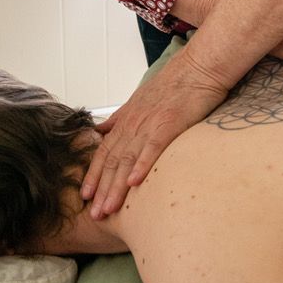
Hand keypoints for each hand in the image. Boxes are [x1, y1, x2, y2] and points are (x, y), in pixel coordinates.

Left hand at [82, 49, 227, 218]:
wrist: (197, 67)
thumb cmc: (173, 84)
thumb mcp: (140, 100)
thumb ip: (120, 118)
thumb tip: (101, 131)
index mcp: (127, 120)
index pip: (104, 152)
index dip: (93, 175)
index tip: (85, 196)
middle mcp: (133, 124)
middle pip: (112, 161)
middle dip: (101, 189)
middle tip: (94, 214)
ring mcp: (149, 124)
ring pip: (127, 159)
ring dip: (116, 186)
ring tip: (108, 208)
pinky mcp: (169, 124)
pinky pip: (152, 148)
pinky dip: (141, 165)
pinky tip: (134, 183)